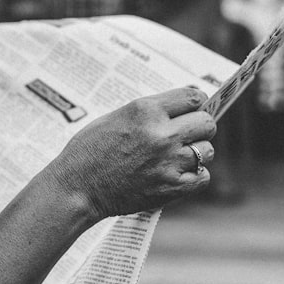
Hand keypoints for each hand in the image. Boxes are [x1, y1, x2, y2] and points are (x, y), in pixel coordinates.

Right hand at [49, 86, 215, 220]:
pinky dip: (196, 175)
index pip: (193, 96)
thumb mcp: (116, 116)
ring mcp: (168, 162)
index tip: (194, 107)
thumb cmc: (90, 149)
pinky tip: (181, 173)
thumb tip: (181, 105)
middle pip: (206, 123)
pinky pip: (203, 176)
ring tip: (180, 155)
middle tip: (189, 132)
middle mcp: (161, 134)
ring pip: (207, 150)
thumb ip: (150, 110)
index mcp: (145, 110)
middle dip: (200, 125)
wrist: (76, 187)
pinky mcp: (171, 187)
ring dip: (197, 151)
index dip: (196, 101)